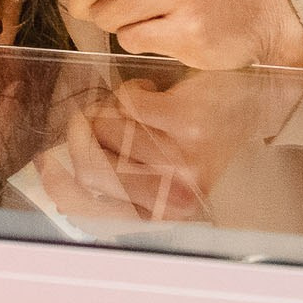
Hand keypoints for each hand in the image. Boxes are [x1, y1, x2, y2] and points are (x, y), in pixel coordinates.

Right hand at [35, 69, 302, 222]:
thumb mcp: (160, 165)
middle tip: (93, 118)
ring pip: (104, 127)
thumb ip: (115, 174)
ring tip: (138, 109)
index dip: (62, 188)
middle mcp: (173, 191)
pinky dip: (133, 89)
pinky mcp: (184, 121)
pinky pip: (125, 101)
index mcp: (164, 209)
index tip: (50, 165)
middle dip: (81, 134)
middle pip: (89, 167)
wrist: (252, 95)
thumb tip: (52, 168)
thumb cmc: (200, 129)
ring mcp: (179, 157)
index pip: (95, 213)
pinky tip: (155, 92)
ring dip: (112, 109)